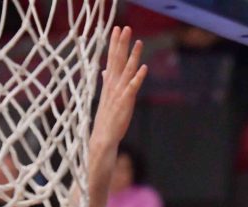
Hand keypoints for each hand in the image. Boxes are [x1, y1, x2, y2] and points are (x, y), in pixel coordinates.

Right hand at [90, 27, 147, 150]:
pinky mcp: (125, 102)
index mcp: (109, 83)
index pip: (111, 58)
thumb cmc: (107, 117)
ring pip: (127, 71)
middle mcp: (113, 85)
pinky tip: (144, 68)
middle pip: (117, 60)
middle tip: (125, 28)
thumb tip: (104, 71)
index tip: (116, 29)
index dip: (114, 44)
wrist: (103, 137)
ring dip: (133, 56)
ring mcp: (119, 93)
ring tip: (139, 42)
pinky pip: (133, 88)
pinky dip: (138, 77)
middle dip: (121, 44)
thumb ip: (107, 81)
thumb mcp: (107, 96)